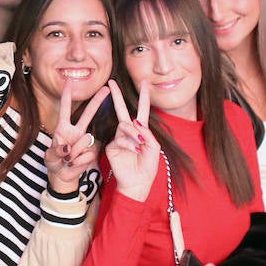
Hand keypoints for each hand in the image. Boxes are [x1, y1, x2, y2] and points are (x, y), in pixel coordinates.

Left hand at [45, 78, 110, 193]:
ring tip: (67, 160)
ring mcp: (85, 141)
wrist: (62, 177)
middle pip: (88, 114)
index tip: (69, 81)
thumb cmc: (54, 163)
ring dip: (74, 153)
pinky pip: (87, 154)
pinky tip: (74, 164)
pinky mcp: (91, 152)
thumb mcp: (49, 157)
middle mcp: (76, 132)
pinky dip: (79, 161)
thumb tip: (68, 148)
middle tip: (107, 89)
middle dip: (97, 101)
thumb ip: (56, 151)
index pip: (65, 109)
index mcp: (63, 128)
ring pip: (85, 140)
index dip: (67, 95)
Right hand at [103, 78, 160, 202]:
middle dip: (117, 96)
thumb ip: (147, 134)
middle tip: (111, 82)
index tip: (144, 82)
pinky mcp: (111, 146)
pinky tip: (134, 151)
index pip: (142, 110)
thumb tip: (135, 122)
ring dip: (133, 134)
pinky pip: (119, 139)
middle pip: (122, 110)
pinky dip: (128, 144)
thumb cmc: (148, 167)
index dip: (143, 96)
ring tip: (140, 145)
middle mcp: (128, 132)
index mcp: (141, 131)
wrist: (137, 183)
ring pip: (124, 126)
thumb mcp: (154, 149)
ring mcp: (118, 138)